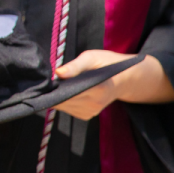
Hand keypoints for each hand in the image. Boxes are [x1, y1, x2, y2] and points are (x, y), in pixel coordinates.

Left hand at [53, 50, 173, 119]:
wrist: (123, 79)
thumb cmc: (106, 64)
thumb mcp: (92, 57)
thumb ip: (75, 66)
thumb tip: (58, 73)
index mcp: (98, 89)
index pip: (69, 92)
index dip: (56, 86)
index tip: (50, 79)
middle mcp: (95, 104)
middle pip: (64, 101)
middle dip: (55, 91)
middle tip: (53, 80)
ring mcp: (92, 112)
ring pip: (63, 106)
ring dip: (58, 96)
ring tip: (62, 84)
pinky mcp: (87, 115)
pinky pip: (68, 109)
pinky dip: (63, 101)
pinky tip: (67, 91)